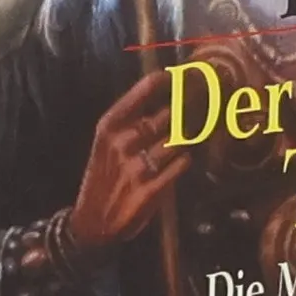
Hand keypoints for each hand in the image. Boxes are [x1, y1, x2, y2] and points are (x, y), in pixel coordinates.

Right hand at [67, 69, 189, 256]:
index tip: (184, 75)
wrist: (92, 221)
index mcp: (110, 125)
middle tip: (202, 103)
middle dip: (188, 109)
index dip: (170, 80)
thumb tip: (169, 93)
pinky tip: (180, 162)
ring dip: (186, 140)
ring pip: (178, 141)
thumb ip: (132, 119)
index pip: (144, 91)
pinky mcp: (150, 190)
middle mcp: (123, 143)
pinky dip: (184, 162)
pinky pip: (180, 166)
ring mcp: (137, 167)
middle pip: (168, 115)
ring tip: (188, 138)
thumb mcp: (107, 142)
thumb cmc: (104, 175)